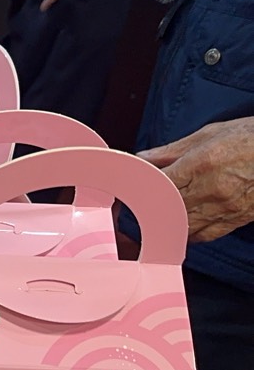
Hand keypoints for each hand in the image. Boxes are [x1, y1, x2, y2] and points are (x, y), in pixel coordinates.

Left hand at [140, 117, 253, 241]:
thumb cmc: (251, 137)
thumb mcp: (210, 133)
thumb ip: (172, 150)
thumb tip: (143, 159)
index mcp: (201, 164)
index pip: (157, 184)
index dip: (139, 189)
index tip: (129, 190)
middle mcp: (211, 189)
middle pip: (166, 208)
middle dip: (149, 208)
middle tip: (137, 206)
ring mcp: (225, 208)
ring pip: (182, 226)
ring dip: (166, 223)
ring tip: (156, 217)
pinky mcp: (237, 219)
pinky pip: (204, 235)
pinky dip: (189, 234)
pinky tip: (181, 226)